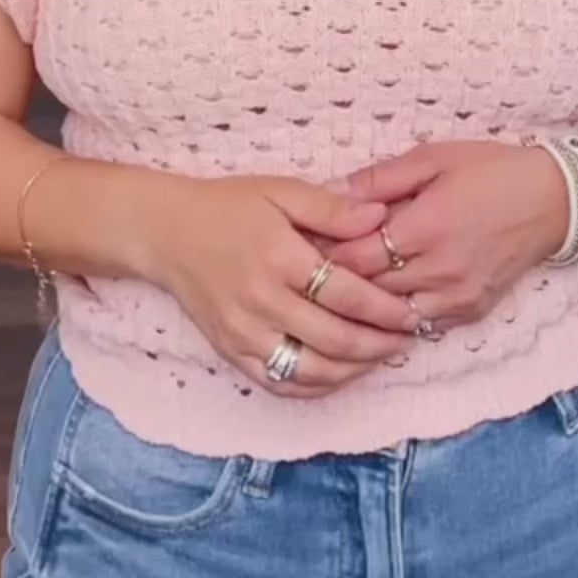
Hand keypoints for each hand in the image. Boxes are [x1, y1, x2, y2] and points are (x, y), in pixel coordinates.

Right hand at [125, 174, 415, 396]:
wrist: (166, 233)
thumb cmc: (228, 206)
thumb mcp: (280, 191)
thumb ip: (332, 207)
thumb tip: (379, 218)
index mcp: (279, 257)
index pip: (346, 295)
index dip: (385, 310)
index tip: (411, 313)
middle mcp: (261, 301)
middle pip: (335, 339)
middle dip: (379, 345)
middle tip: (406, 339)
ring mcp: (243, 333)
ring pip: (310, 371)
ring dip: (353, 371)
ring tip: (379, 357)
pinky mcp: (230, 352)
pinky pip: (279, 383)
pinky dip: (315, 387)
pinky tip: (340, 373)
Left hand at [327, 141, 569, 334]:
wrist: (552, 201)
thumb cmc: (491, 171)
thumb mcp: (434, 158)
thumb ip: (381, 178)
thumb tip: (330, 189)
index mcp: (428, 226)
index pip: (355, 259)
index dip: (323, 256)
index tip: (302, 247)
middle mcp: (442, 269)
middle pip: (368, 292)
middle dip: (335, 283)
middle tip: (309, 271)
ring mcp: (458, 297)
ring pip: (390, 316)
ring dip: (364, 305)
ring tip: (339, 290)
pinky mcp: (470, 312)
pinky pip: (419, 325)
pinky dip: (396, 316)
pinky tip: (381, 301)